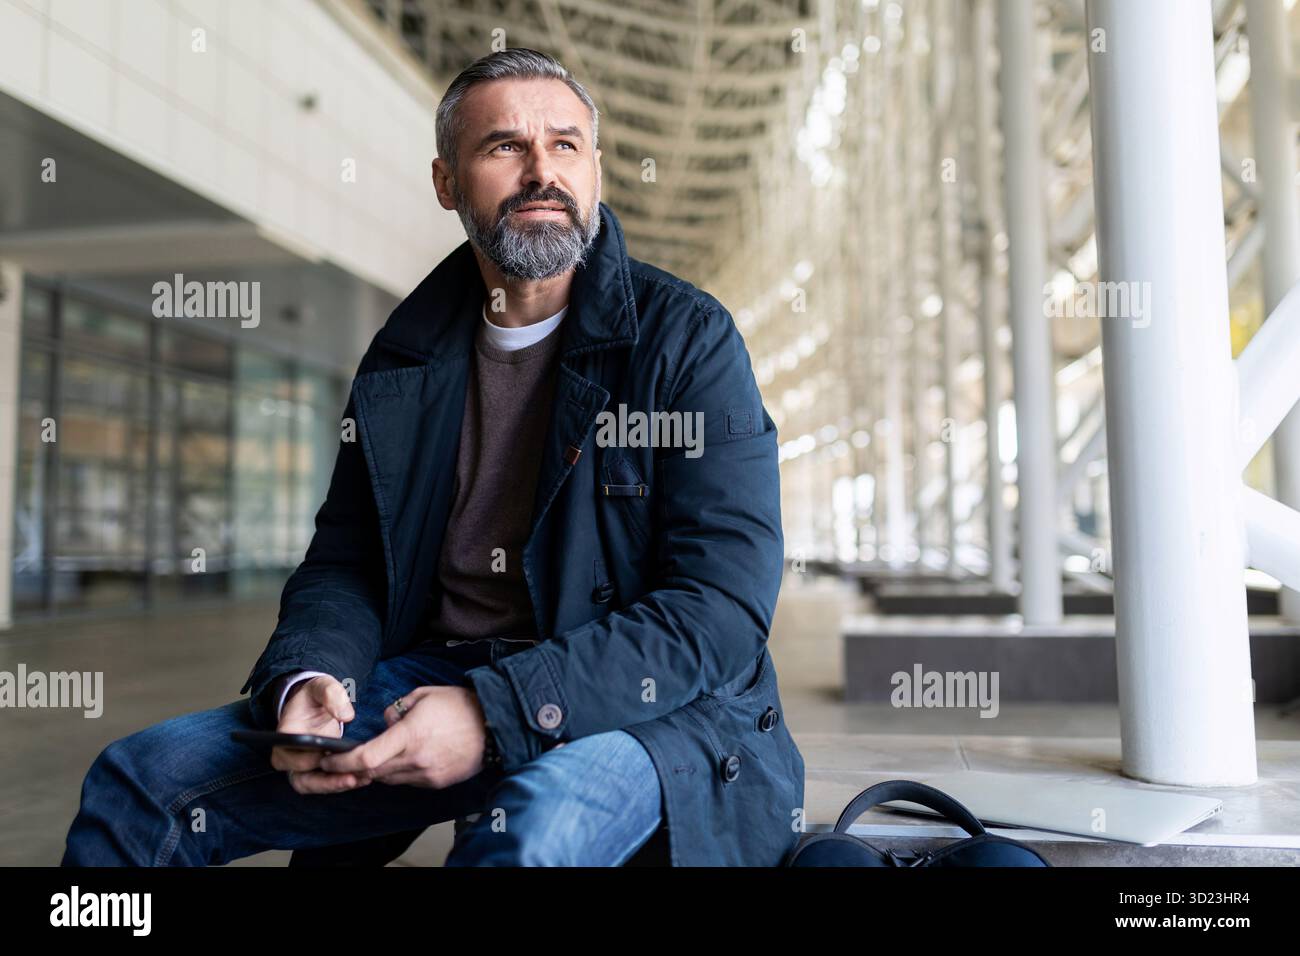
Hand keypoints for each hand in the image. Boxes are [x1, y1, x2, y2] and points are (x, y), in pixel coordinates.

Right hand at [274, 675, 364, 794]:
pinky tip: (363, 778)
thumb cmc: (316, 696)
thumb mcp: (322, 686)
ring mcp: (301, 766)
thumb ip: (332, 694)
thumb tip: (346, 716)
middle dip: (326, 782)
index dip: (305, 760)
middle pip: (300, 778)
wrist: (316, 704)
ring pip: (313, 785)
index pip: (288, 755)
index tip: (327, 757)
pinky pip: (324, 784)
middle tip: (351, 778)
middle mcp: (289, 755)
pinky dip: (341, 783)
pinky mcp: (315, 771)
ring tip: (361, 780)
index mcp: (286, 734)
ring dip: (335, 786)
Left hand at [319, 686, 486, 788]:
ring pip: (388, 778)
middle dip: (352, 768)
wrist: (494, 724)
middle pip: (372, 772)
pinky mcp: (437, 782)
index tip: (328, 759)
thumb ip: (396, 708)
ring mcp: (427, 774)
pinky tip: (405, 757)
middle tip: (340, 761)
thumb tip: (385, 722)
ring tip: (377, 754)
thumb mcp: (423, 695)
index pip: (366, 757)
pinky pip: (408, 781)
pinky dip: (399, 771)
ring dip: (376, 769)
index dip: (342, 762)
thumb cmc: (459, 705)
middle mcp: (416, 759)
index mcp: (410, 735)